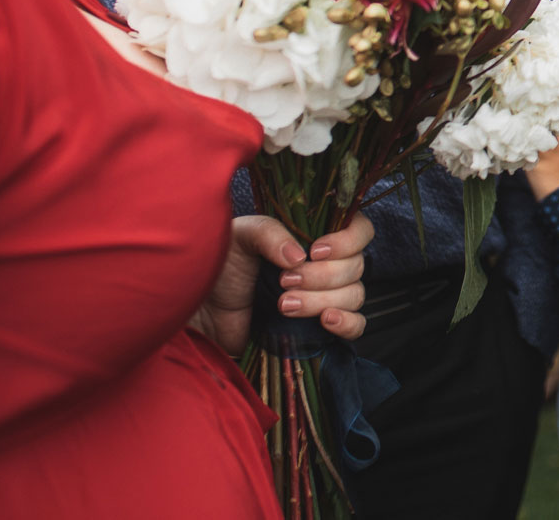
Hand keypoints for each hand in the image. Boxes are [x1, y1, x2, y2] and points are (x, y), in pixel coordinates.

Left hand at [191, 213, 372, 355]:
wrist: (200, 314)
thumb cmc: (218, 268)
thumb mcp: (239, 237)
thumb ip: (268, 233)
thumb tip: (298, 255)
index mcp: (314, 236)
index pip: (358, 229)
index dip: (347, 240)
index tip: (314, 252)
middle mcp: (326, 265)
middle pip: (357, 266)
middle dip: (322, 276)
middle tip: (283, 281)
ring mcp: (325, 297)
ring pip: (354, 295)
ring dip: (322, 300)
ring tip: (283, 305)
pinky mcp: (318, 329)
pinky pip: (355, 326)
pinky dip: (347, 323)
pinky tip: (326, 321)